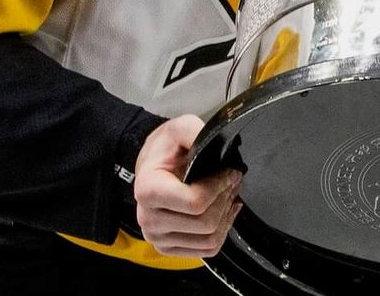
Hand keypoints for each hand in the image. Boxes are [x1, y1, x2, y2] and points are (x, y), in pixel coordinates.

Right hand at [134, 115, 243, 257]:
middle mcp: (148, 219)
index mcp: (148, 190)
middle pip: (205, 223)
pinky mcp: (168, 248)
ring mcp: (157, 237)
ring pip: (209, 239)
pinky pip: (206, 250)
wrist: (151, 166)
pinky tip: (222, 212)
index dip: (220, 187)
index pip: (195, 202)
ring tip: (227, 196)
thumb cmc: (166, 149)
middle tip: (231, 182)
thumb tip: (217, 140)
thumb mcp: (180, 128)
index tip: (229, 172)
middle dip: (225, 199)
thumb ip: (195, 131)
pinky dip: (221, 232)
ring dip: (225, 216)